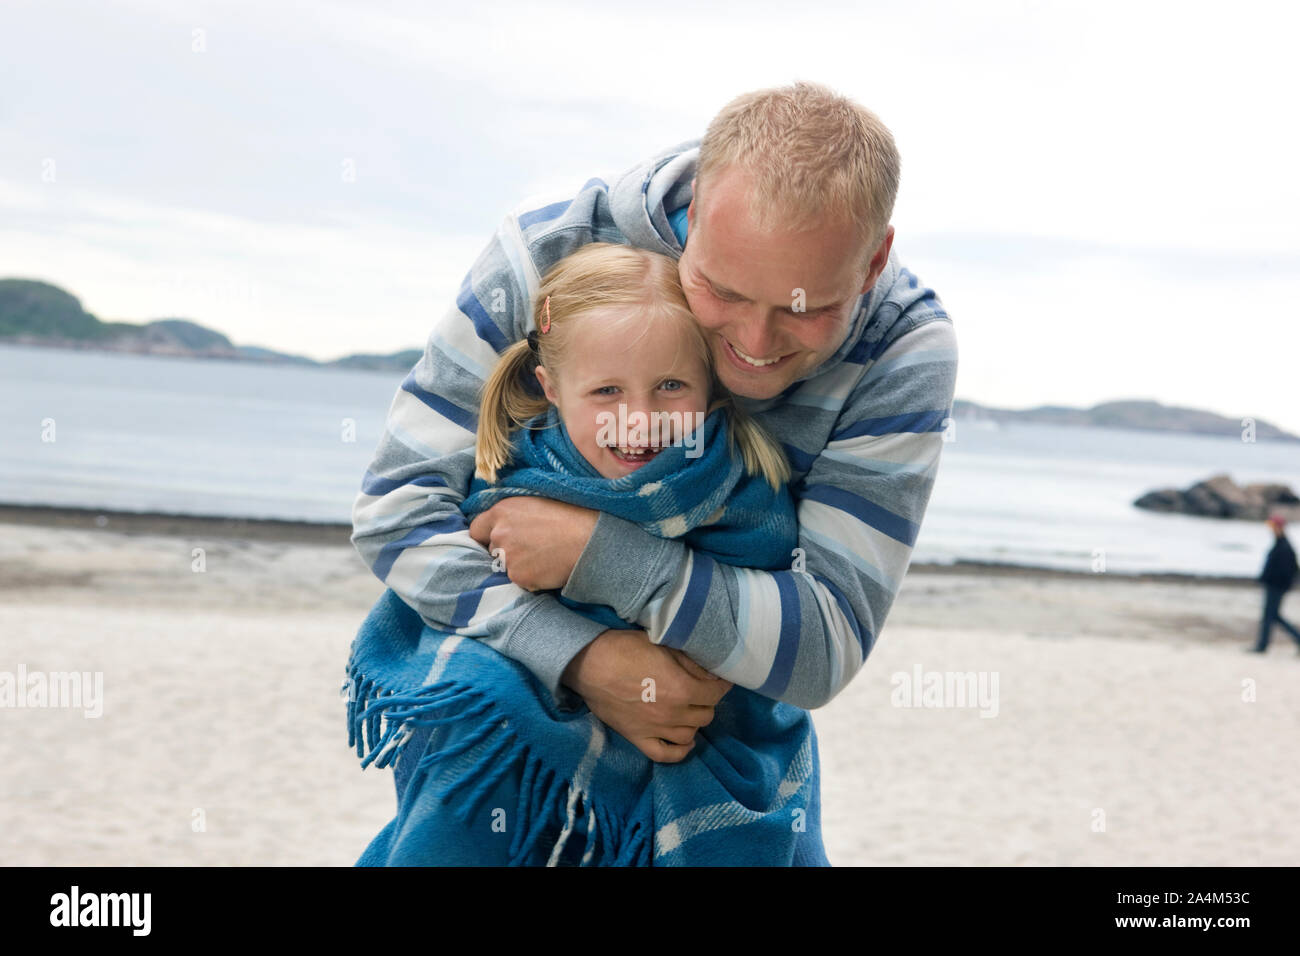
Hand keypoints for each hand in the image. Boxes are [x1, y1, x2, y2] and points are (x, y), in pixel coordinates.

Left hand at [468, 497, 598, 591]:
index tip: (499, 540)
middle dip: (505, 552)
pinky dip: (532, 579)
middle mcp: (499, 533)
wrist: (589, 538)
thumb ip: (513, 512)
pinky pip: (521, 582)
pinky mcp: (519, 576)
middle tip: (531, 548)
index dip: (487, 536)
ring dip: (519, 566)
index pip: (476, 529)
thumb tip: (502, 522)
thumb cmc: (570, 515)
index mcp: (502, 510)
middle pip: (491, 551)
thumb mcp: (536, 501)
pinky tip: (549, 568)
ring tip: (544, 557)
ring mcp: (508, 557)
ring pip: (506, 568)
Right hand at [561, 629, 731, 763]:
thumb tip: (712, 674)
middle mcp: (673, 713)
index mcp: (683, 689)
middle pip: (706, 715)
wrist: (589, 664)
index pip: (715, 693)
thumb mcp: (664, 645)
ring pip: (689, 734)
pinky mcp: (637, 737)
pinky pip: (664, 754)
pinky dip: (679, 751)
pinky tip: (685, 741)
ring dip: (694, 722)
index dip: (721, 685)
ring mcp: (655, 729)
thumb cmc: (626, 648)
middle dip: (707, 702)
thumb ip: (691, 663)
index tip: (720, 680)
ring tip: (690, 711)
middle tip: (701, 691)